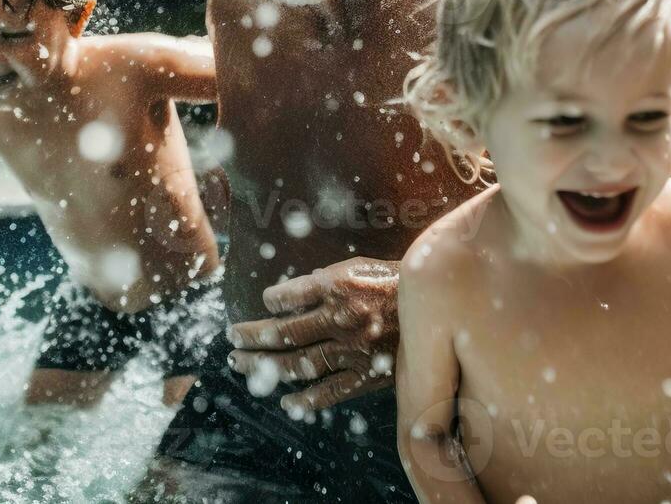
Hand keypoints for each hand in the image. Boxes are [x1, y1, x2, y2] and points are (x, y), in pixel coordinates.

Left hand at [226, 256, 398, 413]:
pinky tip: (286, 403)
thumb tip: (291, 293)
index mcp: (337, 286)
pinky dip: (305, 401)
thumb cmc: (394, 284)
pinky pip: (330, 392)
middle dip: (251, 337)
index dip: (269, 302)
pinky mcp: (366, 375)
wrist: (439, 310)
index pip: (286, 297)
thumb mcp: (359, 267)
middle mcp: (340, 318)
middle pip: (283, 333)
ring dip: (264, 366)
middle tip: (231, 339)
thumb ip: (325, 280)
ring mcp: (352, 350)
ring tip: (241, 364)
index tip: (263, 304)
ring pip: (297, 363)